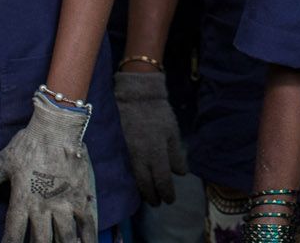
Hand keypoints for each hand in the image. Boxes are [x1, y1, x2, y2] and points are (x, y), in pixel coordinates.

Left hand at [0, 93, 98, 241]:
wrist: (57, 126)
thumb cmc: (28, 144)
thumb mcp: (1, 163)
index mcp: (23, 201)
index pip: (13, 235)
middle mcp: (44, 207)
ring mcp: (66, 204)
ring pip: (66, 238)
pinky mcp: (83, 198)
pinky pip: (89, 225)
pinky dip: (89, 239)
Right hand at [114, 70, 186, 204]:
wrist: (135, 96)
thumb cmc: (158, 113)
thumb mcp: (173, 132)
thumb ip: (176, 154)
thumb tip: (180, 173)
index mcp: (156, 152)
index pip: (162, 180)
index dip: (166, 193)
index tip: (170, 199)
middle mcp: (140, 156)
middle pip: (146, 184)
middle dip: (153, 196)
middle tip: (157, 203)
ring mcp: (127, 153)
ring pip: (134, 179)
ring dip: (142, 190)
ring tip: (148, 196)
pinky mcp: (119, 148)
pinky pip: (126, 169)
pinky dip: (132, 179)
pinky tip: (136, 182)